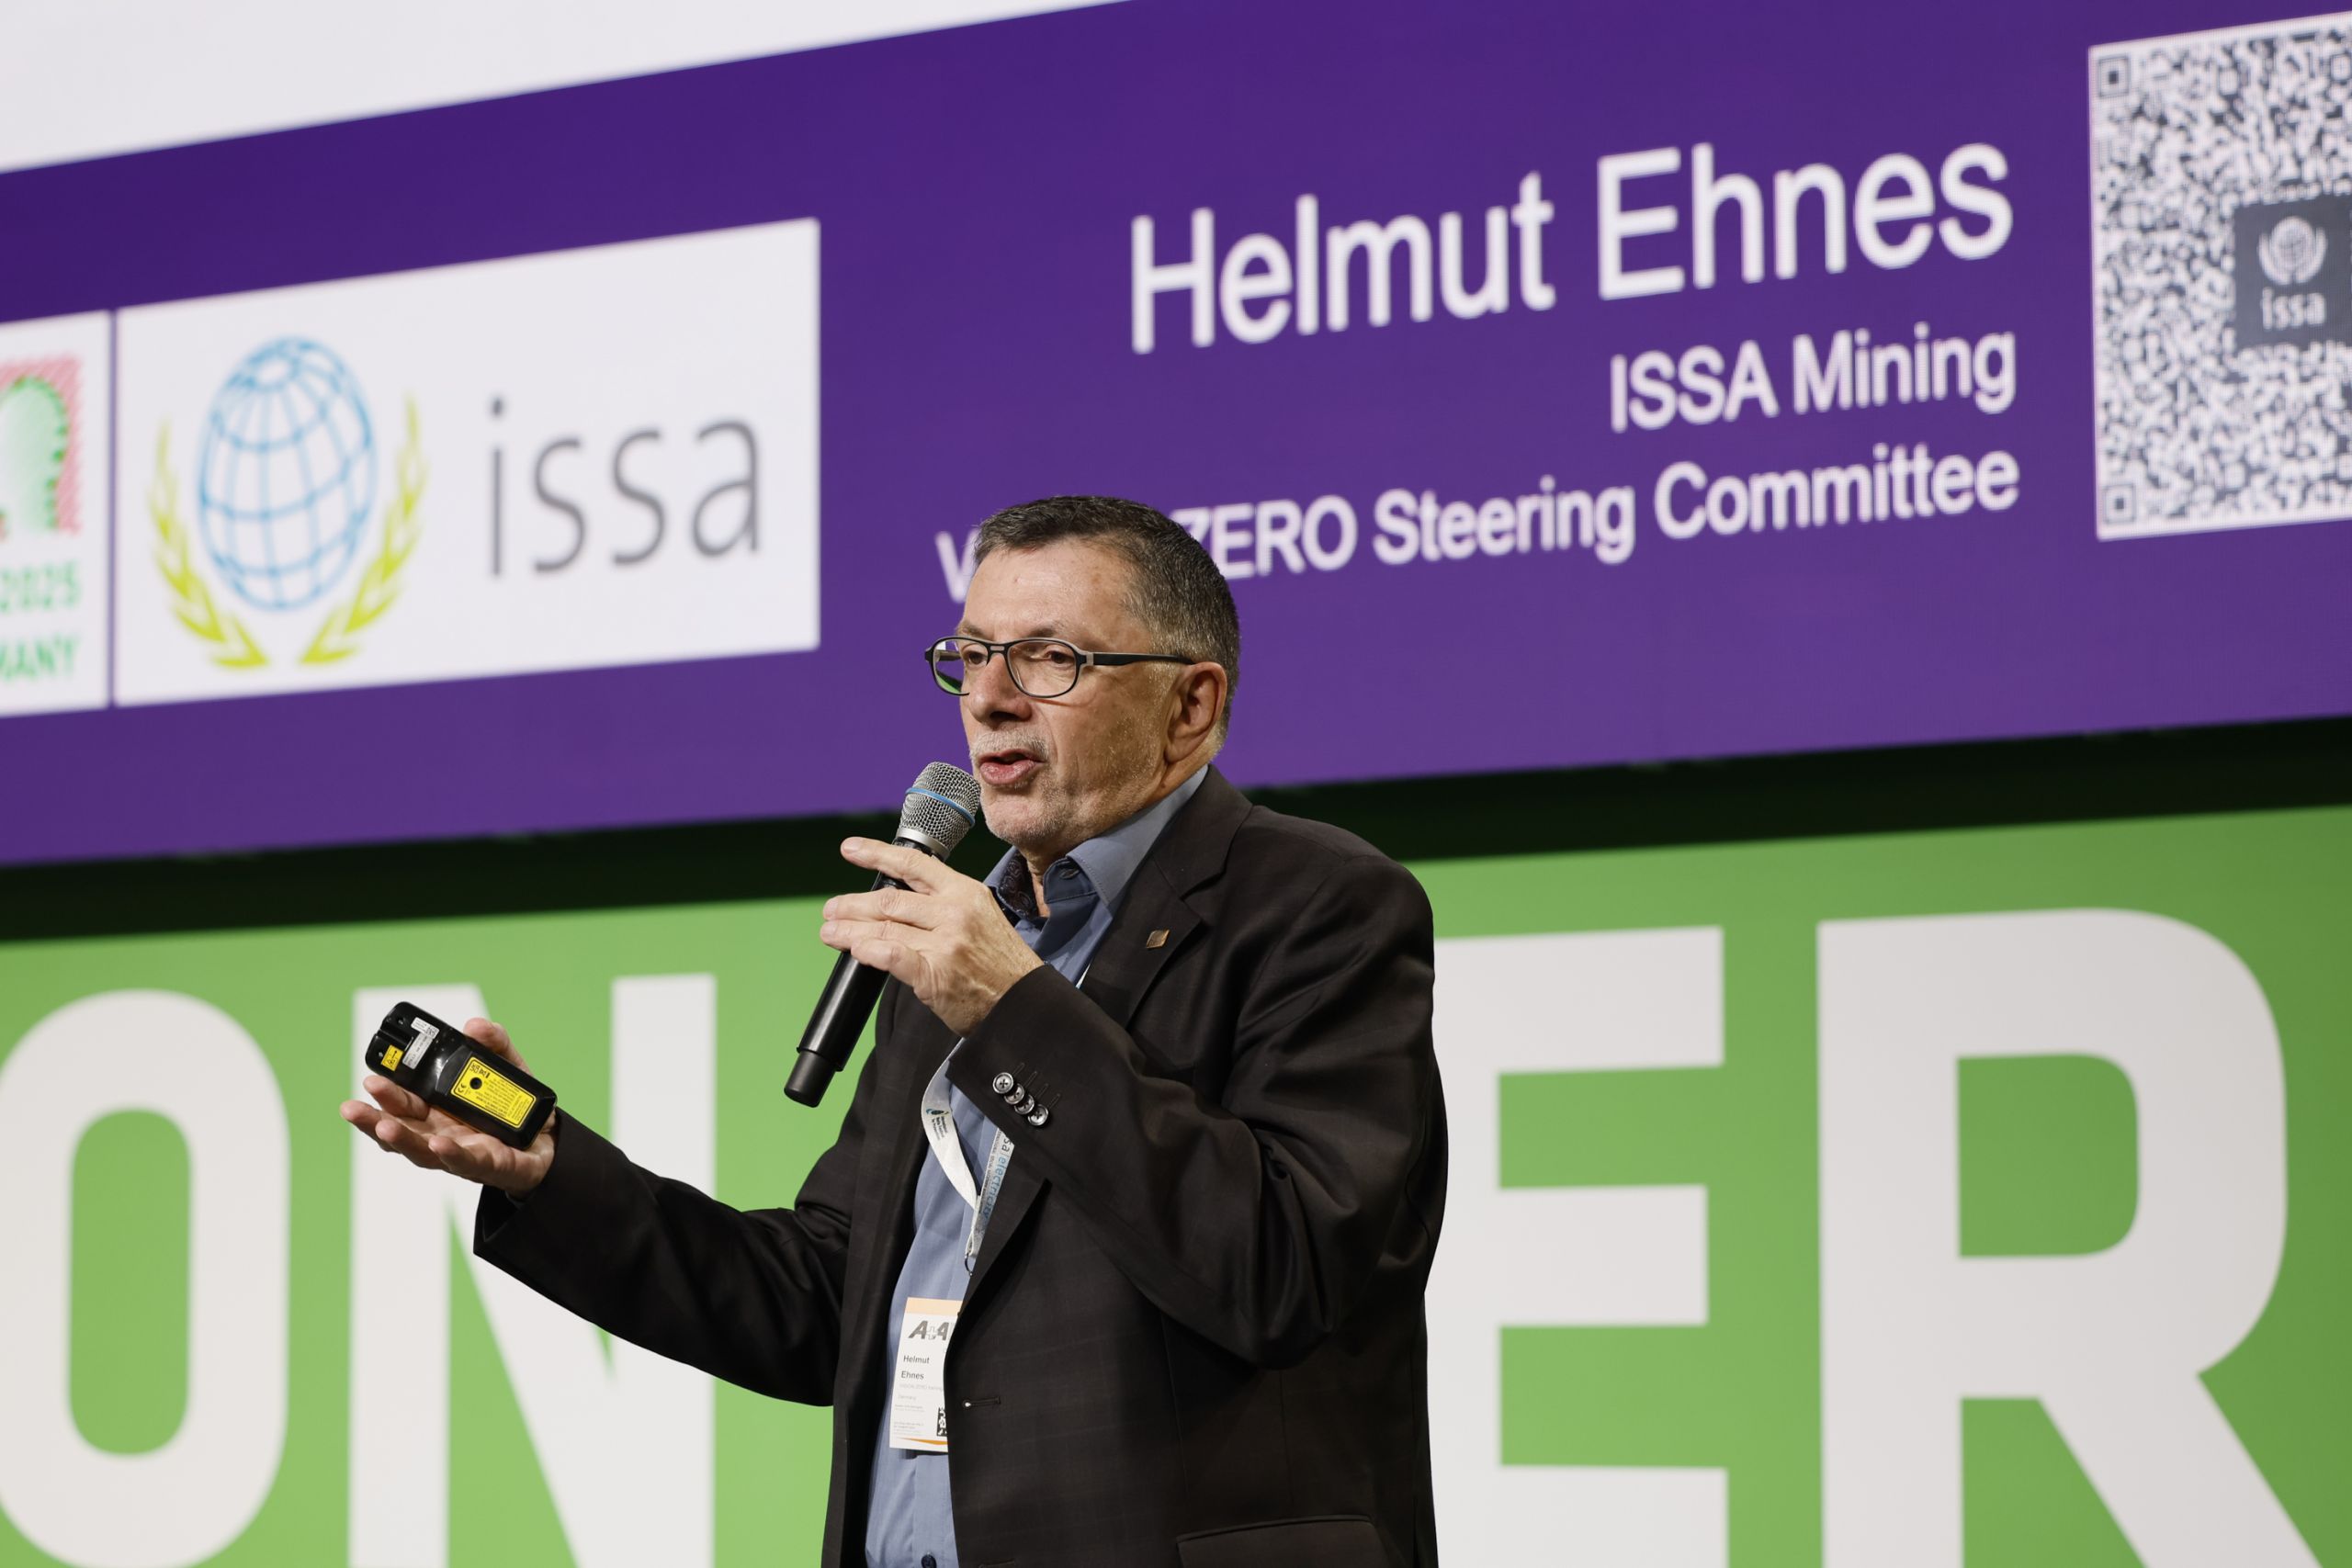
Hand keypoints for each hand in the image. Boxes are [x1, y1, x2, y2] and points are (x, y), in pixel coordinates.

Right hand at [339, 1016, 555, 1194]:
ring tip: (384, 1126)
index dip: (384, 1095)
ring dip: (402, 1139)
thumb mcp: (507, 1067)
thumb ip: (493, 1044)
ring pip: (423, 1151)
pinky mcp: (488, 1166)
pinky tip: (439, 1145)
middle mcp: (441, 1134)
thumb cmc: (515, 1107)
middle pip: (402, 1128)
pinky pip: (467, 1161)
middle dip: (376, 1118)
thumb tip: (474, 1025)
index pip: (403, 1104)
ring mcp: (461, 1153)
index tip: (368, 1080)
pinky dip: (451, 1154)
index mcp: (437, 1110)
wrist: (550, 1141)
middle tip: (354, 1106)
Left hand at [819, 838, 1040, 1035]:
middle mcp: (954, 912)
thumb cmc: (999, 962)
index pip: (913, 864)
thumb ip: (943, 904)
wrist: (1022, 1001)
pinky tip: (855, 950)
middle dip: (853, 905)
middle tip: (833, 909)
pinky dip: (867, 952)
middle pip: (889, 899)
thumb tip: (896, 901)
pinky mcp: (935, 974)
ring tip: (831, 932)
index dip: (876, 854)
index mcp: (964, 892)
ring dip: (849, 931)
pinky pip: (891, 956)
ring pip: (883, 929)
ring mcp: (945, 943)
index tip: (850, 850)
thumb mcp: (980, 916)